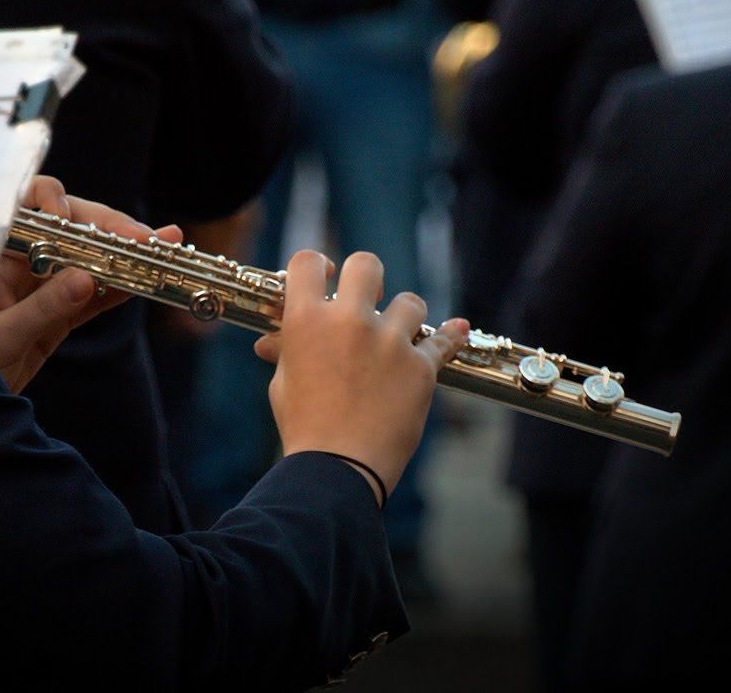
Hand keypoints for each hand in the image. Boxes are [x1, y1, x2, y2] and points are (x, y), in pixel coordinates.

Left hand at [0, 176, 182, 392]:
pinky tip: (145, 281)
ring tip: (165, 248)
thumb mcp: (0, 337)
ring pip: (89, 261)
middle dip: (109, 229)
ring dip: (126, 255)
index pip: (25, 206)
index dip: (52, 202)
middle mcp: (19, 263)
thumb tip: (86, 279)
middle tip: (145, 238)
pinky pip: (93, 297)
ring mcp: (40, 288)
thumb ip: (43, 308)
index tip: (68, 219)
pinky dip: (118, 289)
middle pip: (70, 229)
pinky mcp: (57, 316)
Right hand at [257, 250, 469, 505]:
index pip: (308, 261)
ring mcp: (389, 342)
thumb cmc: (304, 428)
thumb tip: (271, 342)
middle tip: (366, 300)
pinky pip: (443, 340)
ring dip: (404, 316)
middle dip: (366, 277)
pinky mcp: (420, 367)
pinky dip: (450, 336)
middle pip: (366, 264)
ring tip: (398, 337)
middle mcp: (349, 321)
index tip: (327, 281)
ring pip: (410, 301)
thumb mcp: (284, 385)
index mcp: (306, 320)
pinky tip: (458, 328)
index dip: (318, 266)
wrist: (338, 468)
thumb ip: (286, 353)